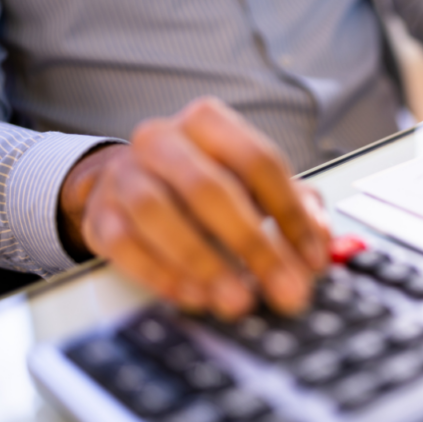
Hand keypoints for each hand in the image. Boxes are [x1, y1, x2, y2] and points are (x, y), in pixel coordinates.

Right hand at [59, 97, 330, 319]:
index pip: (258, 161)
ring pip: (159, 214)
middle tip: (283, 288)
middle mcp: (162, 140)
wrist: (125, 183)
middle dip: (252, 245)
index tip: (312, 260)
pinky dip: (161, 274)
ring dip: (204, 263)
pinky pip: (125, 245)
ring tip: (237, 300)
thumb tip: (322, 239)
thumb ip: (295, 204)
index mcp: (208, 122)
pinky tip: (194, 295)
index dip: (291, 214)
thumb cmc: (202, 183)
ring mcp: (125, 175)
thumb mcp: (253, 184)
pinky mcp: (101, 214)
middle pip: (209, 188)